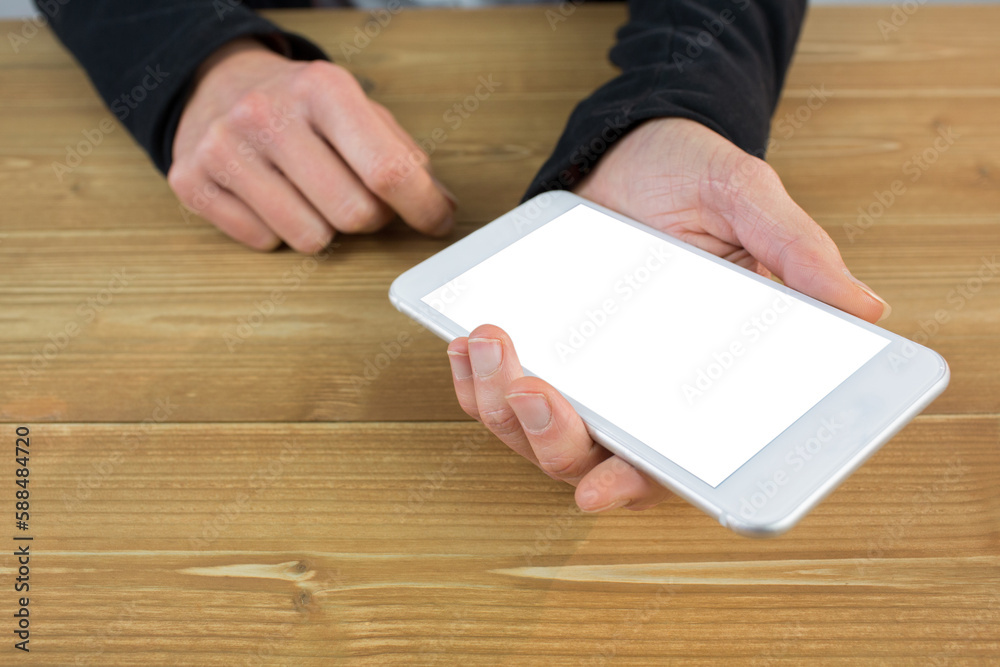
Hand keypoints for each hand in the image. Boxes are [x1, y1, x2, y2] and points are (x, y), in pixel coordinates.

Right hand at [169, 39, 454, 252]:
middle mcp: (268, 114)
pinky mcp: (192, 181)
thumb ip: (402, 155)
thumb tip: (440, 208)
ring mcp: (224, 148)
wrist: (218, 84)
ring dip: (324, 229)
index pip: (387, 169)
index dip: (422, 207)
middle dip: (369, 218)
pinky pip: (265, 243)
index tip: (436, 222)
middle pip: (353, 214)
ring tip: (311, 196)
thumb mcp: (356, 109)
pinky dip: (278, 232)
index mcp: (322, 89)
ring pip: (310, 238)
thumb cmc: (301, 107)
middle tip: (358, 199)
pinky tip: (271, 198)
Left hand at [447, 118, 890, 512]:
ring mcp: (580, 373)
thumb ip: (796, 251)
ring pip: (528, 431)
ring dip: (497, 406)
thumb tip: (866, 309)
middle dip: (548, 437)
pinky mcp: (537, 347)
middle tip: (531, 388)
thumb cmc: (697, 181)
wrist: (635, 147)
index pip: (671, 458)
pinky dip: (471, 378)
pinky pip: (492, 390)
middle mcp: (635, 390)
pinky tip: (466, 342)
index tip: (599, 490)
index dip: (636, 484)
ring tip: (489, 344)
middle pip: (584, 456)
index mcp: (695, 381)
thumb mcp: (748, 200)